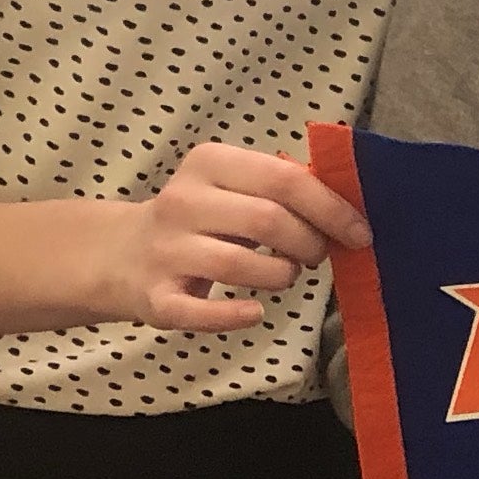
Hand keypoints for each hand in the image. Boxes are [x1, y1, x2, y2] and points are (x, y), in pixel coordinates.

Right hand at [93, 141, 371, 332]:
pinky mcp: (155, 297)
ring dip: (281, 276)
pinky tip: (253, 311)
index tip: (359, 232)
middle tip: (317, 256)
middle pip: (268, 220)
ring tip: (284, 275)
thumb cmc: (199, 219)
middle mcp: (183, 202)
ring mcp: (166, 251)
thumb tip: (346, 206)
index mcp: (209, 164)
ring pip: (241, 265)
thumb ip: (281, 189)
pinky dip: (236, 315)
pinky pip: (202, 312)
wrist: (119, 253)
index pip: (284, 179)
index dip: (330, 208)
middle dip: (309, 243)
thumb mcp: (231, 186)